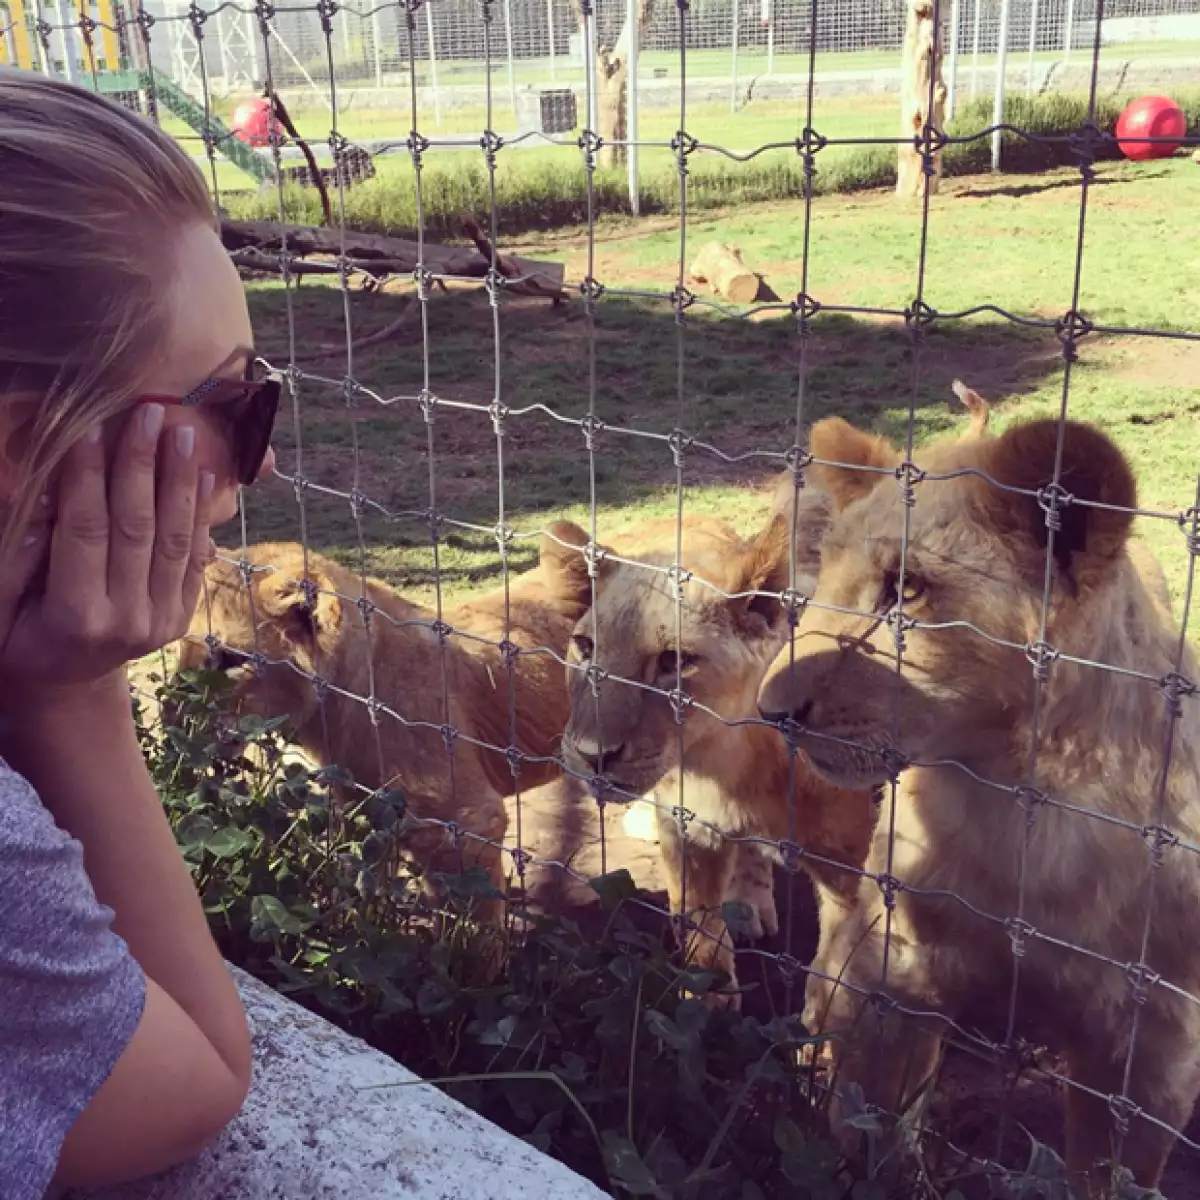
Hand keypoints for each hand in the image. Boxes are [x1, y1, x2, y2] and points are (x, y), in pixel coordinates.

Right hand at [0, 404, 213, 691]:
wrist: (66, 684)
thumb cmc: (18, 639)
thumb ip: (15, 560)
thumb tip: (44, 498)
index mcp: (76, 617)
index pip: (85, 531)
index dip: (88, 477)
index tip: (91, 427)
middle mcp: (128, 620)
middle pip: (137, 528)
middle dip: (142, 465)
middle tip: (149, 413)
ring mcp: (162, 620)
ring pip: (175, 540)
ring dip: (180, 482)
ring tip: (183, 434)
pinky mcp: (182, 616)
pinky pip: (194, 559)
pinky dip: (200, 516)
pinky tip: (206, 476)